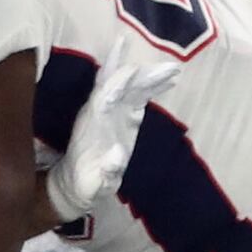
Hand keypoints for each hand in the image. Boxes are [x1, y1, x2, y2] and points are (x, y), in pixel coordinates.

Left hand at [45, 61, 174, 222]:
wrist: (77, 182)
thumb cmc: (85, 183)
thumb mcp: (95, 183)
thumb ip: (106, 171)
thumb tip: (118, 155)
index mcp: (92, 123)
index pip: (104, 96)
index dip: (117, 82)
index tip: (134, 70)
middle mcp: (101, 110)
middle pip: (120, 83)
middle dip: (142, 74)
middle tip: (167, 68)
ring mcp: (113, 111)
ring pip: (131, 86)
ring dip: (151, 76)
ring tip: (174, 69)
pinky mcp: (124, 116)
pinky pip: (138, 95)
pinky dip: (153, 86)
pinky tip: (170, 80)